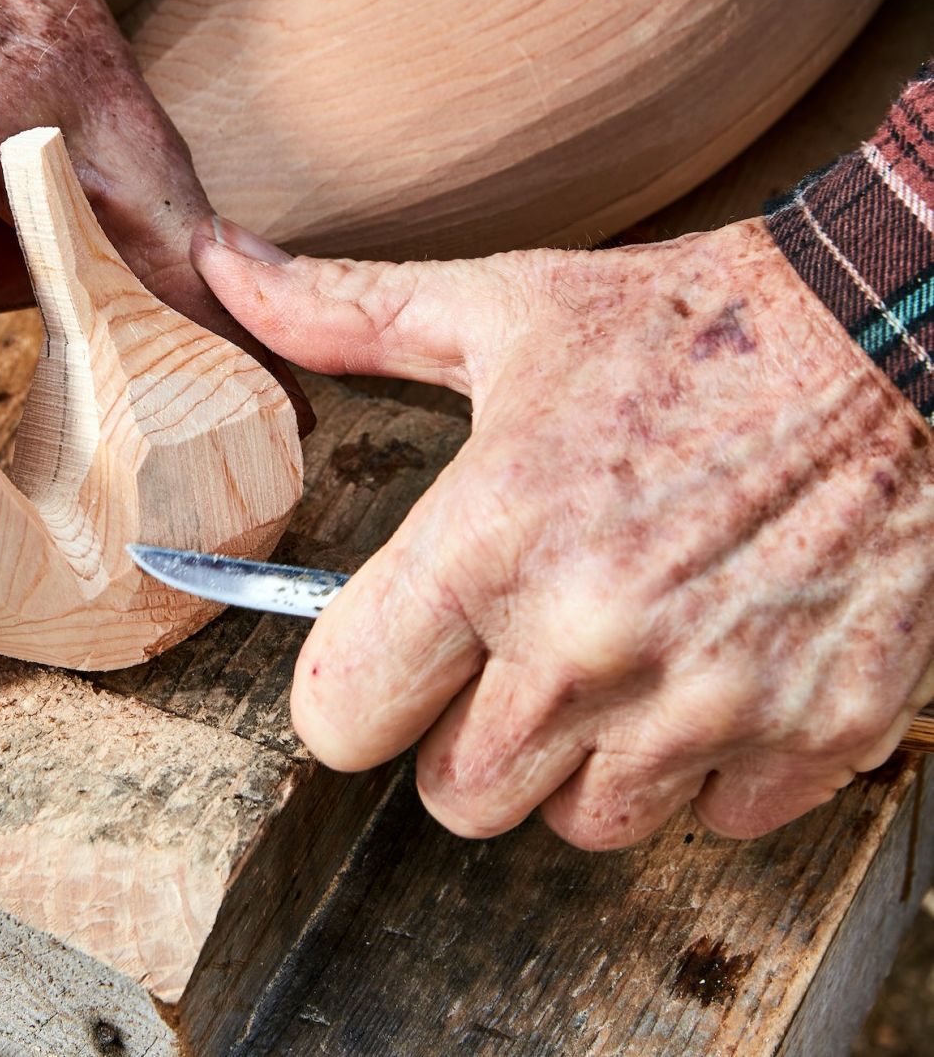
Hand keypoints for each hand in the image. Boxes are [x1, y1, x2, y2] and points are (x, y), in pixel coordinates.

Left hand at [195, 216, 933, 846]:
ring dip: (580, 761)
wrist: (888, 331)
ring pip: (578, 822)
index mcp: (488, 541)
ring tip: (612, 657)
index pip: (341, 718)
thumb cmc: (681, 325)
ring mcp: (707, 698)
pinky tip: (709, 669)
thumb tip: (218, 265)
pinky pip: (709, 819)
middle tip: (510, 654)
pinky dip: (700, 766)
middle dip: (463, 737)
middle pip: (456, 794)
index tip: (389, 662)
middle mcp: (587, 638)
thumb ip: (343, 315)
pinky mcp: (813, 731)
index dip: (353, 695)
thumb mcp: (500, 309)